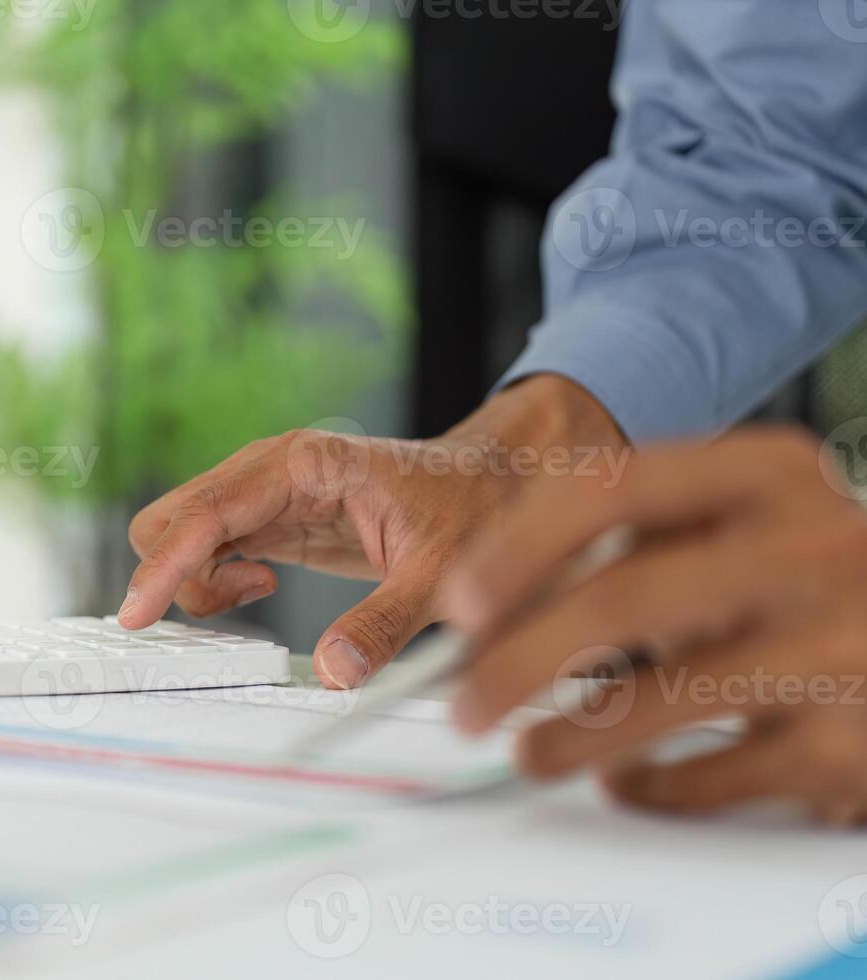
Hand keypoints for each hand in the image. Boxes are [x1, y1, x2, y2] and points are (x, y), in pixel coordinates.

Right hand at [119, 375, 628, 688]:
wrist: (495, 480)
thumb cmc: (473, 506)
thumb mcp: (440, 574)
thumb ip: (385, 624)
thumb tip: (332, 672)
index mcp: (303, 464)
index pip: (207, 513)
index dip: (164, 564)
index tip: (137, 613)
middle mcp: (271, 469)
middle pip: (173, 517)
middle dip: (178, 572)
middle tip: (243, 603)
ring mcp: (264, 492)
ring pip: (182, 534)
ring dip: (197, 578)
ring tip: (259, 595)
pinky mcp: (268, 517)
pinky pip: (207, 548)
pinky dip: (212, 578)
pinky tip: (259, 589)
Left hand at [447, 427, 866, 824]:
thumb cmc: (806, 574)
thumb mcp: (736, 520)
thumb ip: (630, 539)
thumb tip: (483, 610)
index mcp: (764, 474)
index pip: (608, 488)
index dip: (515, 549)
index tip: (458, 605)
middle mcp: (809, 546)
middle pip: (622, 599)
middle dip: (516, 661)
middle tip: (464, 701)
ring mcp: (839, 645)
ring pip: (663, 697)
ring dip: (568, 737)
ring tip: (527, 753)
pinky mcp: (852, 743)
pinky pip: (716, 776)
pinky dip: (651, 786)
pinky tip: (624, 781)